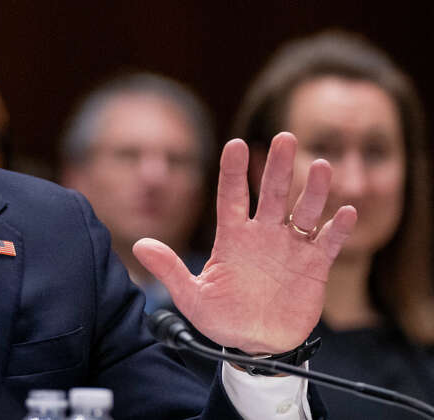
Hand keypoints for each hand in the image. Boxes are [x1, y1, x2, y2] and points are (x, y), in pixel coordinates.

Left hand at [133, 133, 356, 353]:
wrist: (255, 344)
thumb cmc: (220, 318)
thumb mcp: (191, 296)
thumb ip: (169, 269)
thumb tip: (138, 245)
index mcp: (232, 237)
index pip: (231, 196)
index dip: (234, 171)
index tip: (236, 143)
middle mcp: (262, 234)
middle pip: (272, 194)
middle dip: (279, 167)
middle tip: (285, 137)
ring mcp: (290, 247)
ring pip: (304, 211)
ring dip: (314, 191)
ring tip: (322, 166)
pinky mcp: (314, 266)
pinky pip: (328, 243)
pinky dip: (337, 229)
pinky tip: (344, 212)